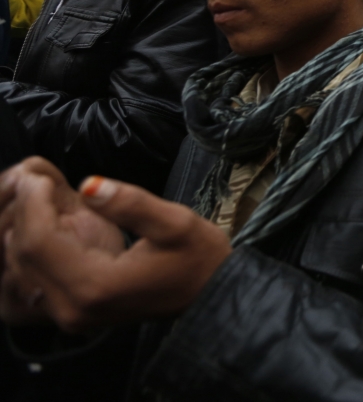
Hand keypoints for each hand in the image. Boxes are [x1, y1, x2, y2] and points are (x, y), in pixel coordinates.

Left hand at [4, 174, 230, 332]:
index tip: (38, 176)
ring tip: (41, 195)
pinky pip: (37, 277)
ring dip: (26, 229)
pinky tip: (52, 221)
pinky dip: (36, 246)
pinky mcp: (73, 312)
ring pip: (24, 267)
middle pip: (24, 255)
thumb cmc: (199, 259)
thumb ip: (130, 203)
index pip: (40, 241)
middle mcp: (74, 308)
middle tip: (33, 178)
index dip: (32, 204)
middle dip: (24, 213)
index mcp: (96, 286)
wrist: (210, 296)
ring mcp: (71, 315)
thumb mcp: (175, 223)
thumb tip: (88, 184)